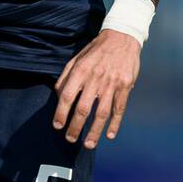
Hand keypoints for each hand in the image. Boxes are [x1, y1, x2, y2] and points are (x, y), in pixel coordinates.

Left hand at [53, 29, 140, 148]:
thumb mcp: (77, 58)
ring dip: (94, 131)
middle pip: (83, 109)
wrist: (122, 37)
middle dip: (75, 127)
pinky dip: (115, 124)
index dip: (61, 113)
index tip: (57, 126)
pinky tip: (109, 135)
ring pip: (102, 113)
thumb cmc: (96, 50)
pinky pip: (119, 109)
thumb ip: (66, 77)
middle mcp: (96, 78)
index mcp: (81, 71)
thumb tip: (58, 97)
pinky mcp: (125, 86)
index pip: (67, 96)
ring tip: (89, 144)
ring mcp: (112, 84)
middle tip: (70, 139)